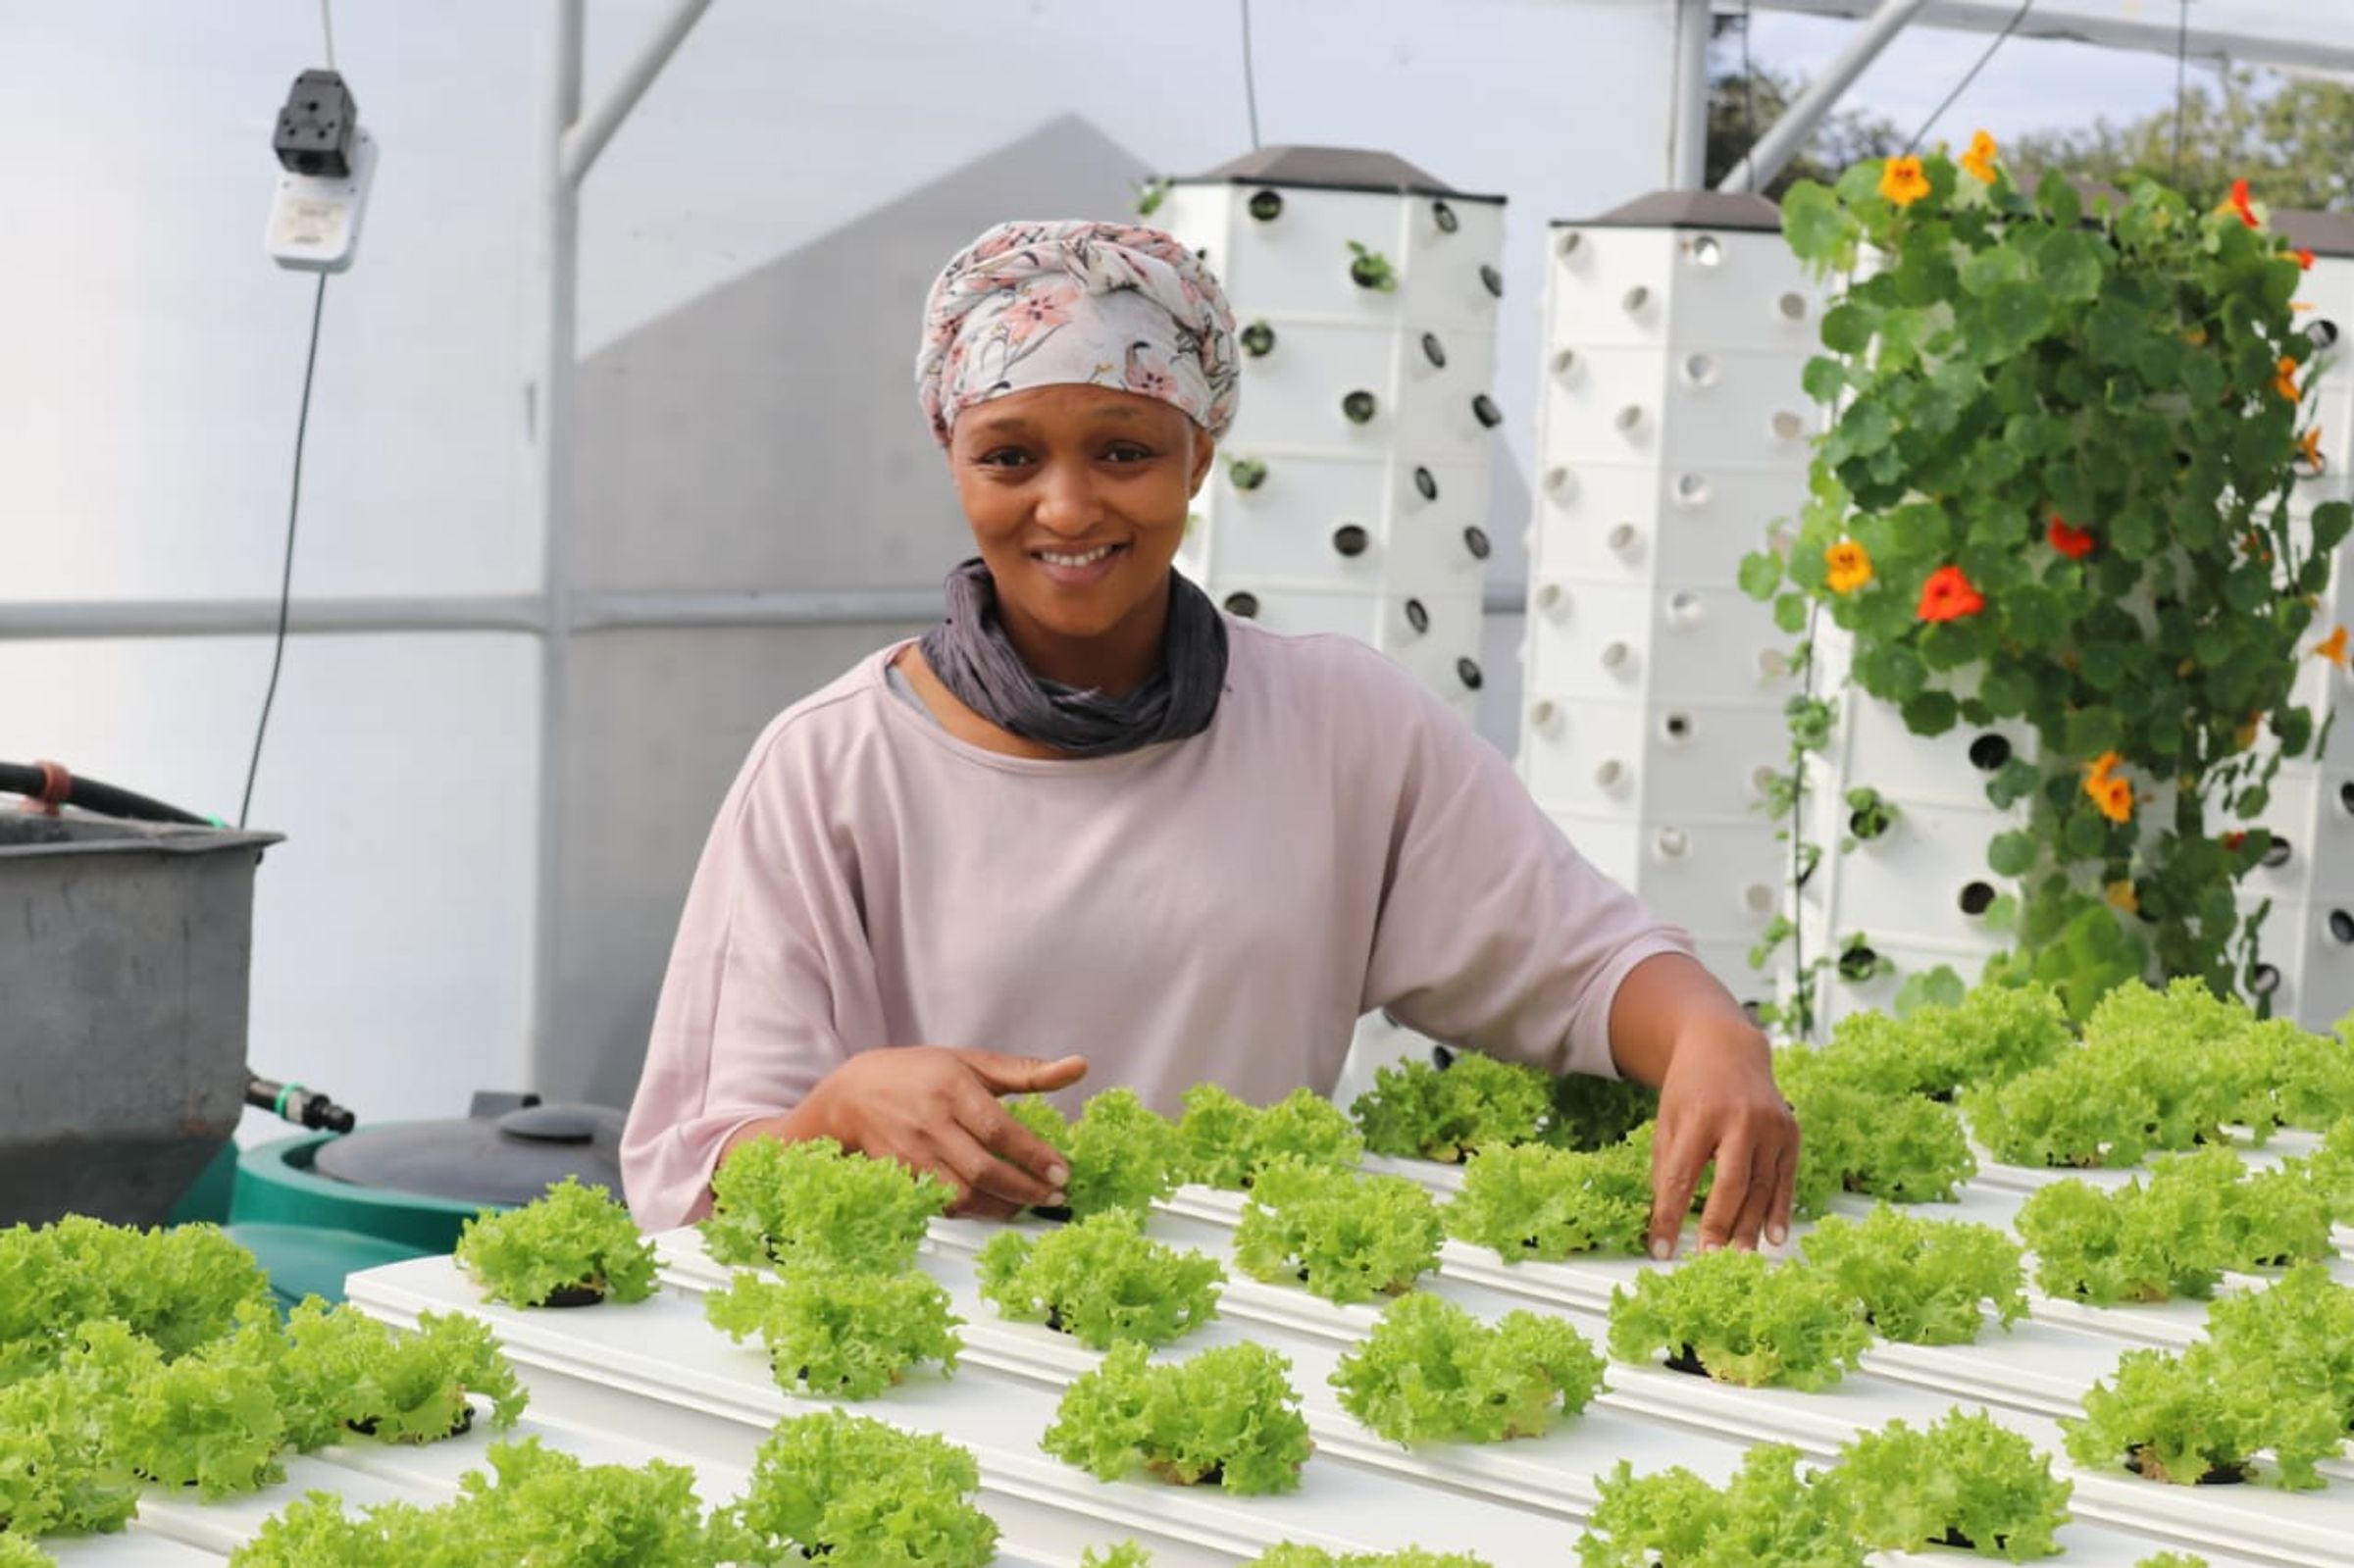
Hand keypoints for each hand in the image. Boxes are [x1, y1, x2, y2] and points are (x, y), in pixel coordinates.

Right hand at [723, 1047, 1085, 1218]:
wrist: (851, 1095)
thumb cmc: (919, 1074)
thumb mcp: (972, 1062)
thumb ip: (1027, 1072)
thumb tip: (1079, 1067)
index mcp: (952, 1088)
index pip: (1000, 1130)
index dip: (1034, 1155)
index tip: (1063, 1171)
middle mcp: (930, 1123)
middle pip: (983, 1170)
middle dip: (1025, 1189)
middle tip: (1056, 1196)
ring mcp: (912, 1155)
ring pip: (962, 1195)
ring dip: (1001, 1207)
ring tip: (1029, 1204)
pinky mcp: (900, 1178)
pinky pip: (942, 1205)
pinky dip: (971, 1211)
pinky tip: (993, 1206)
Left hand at [1644, 1019, 1797, 1258]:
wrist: (1726, 1046)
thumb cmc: (1690, 1087)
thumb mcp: (1666, 1120)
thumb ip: (1665, 1167)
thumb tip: (1663, 1219)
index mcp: (1699, 1115)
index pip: (1681, 1177)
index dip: (1669, 1217)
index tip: (1661, 1249)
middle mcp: (1740, 1119)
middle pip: (1730, 1184)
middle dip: (1718, 1226)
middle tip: (1708, 1259)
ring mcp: (1771, 1126)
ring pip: (1762, 1187)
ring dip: (1750, 1227)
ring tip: (1738, 1259)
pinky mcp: (1790, 1132)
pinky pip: (1786, 1179)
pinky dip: (1780, 1211)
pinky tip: (1773, 1237)